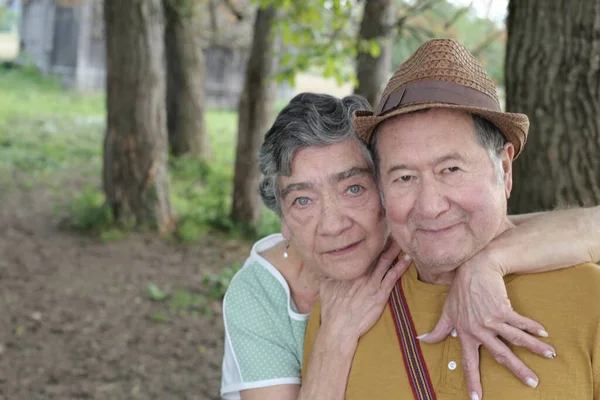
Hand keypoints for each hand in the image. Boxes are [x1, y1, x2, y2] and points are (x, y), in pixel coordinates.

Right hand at [319, 239, 411, 343]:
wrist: (339, 328)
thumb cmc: (331, 310)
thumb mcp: (323, 289)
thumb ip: (323, 276)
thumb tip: (318, 269)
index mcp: (348, 270)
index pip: (360, 253)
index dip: (368, 242)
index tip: (375, 232)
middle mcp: (360, 274)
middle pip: (374, 253)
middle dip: (383, 241)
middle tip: (392, 229)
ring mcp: (371, 283)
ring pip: (385, 261)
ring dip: (394, 250)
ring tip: (402, 239)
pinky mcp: (380, 294)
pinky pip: (392, 277)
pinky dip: (400, 266)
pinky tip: (408, 258)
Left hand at [418, 253, 555, 399]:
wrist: (473, 269)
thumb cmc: (459, 291)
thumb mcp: (447, 311)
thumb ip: (438, 329)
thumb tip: (422, 340)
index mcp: (465, 333)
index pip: (468, 361)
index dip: (472, 380)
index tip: (477, 399)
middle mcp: (479, 330)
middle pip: (500, 354)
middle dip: (517, 369)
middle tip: (532, 383)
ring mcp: (491, 320)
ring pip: (516, 339)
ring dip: (534, 348)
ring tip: (550, 356)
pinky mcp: (502, 309)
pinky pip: (520, 322)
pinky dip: (533, 328)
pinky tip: (544, 334)